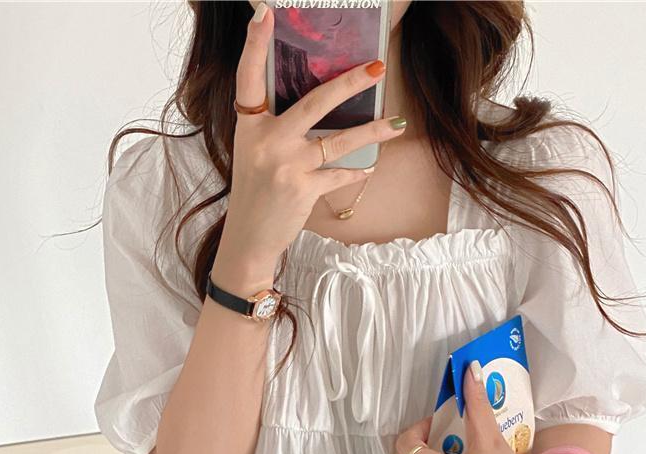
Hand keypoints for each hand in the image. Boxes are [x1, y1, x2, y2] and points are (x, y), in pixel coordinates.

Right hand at [220, 3, 406, 276]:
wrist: (248, 238)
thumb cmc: (255, 193)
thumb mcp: (254, 154)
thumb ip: (275, 128)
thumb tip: (317, 104)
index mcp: (249, 128)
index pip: (248, 79)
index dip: (255, 47)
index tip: (264, 15)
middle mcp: (266, 142)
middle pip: (313, 103)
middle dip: (349, 84)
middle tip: (377, 68)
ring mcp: (286, 166)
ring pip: (338, 141)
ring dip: (372, 132)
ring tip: (397, 123)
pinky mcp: (303, 190)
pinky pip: (339, 175)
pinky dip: (356, 173)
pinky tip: (370, 169)